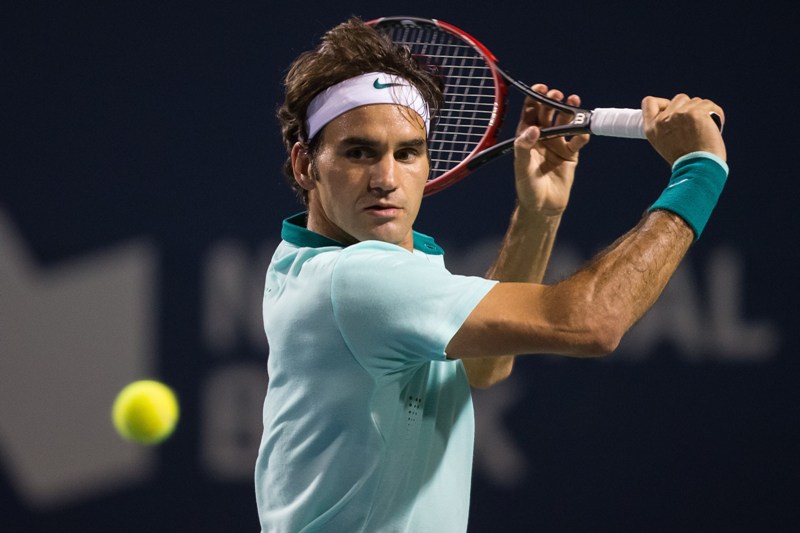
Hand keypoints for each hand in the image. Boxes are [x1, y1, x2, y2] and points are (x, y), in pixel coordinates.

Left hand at [513, 84, 589, 215]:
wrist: (543, 207)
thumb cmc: (527, 188)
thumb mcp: (522, 167)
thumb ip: (525, 147)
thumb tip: (534, 128)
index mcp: (526, 138)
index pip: (530, 113)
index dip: (534, 99)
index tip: (541, 88)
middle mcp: (542, 138)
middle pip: (548, 114)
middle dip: (552, 102)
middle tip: (557, 95)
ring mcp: (557, 145)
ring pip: (565, 123)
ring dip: (569, 112)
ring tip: (574, 101)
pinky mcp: (570, 155)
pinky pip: (577, 140)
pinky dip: (582, 134)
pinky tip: (584, 131)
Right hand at [642, 94, 726, 164]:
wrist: (698, 168)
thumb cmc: (686, 160)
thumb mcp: (665, 144)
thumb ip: (665, 126)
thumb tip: (677, 111)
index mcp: (651, 128)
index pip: (649, 102)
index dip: (663, 103)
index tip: (674, 111)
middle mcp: (662, 120)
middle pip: (679, 98)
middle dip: (689, 108)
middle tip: (694, 126)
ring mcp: (679, 115)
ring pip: (696, 101)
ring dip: (703, 111)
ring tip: (705, 128)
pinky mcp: (695, 113)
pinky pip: (709, 105)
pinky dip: (715, 113)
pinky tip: (714, 125)